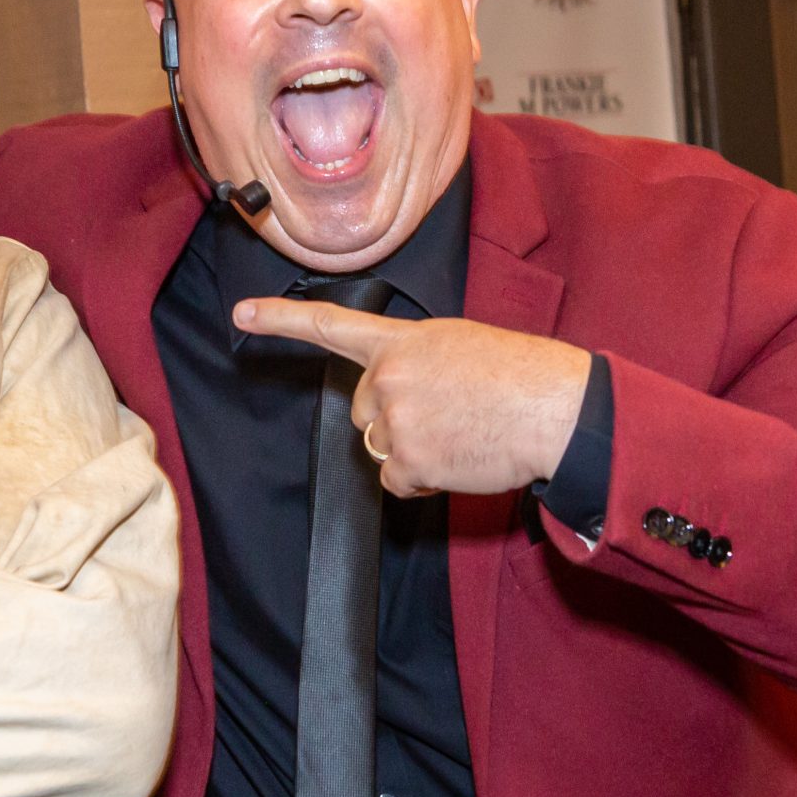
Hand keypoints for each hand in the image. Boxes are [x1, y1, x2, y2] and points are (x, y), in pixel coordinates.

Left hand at [232, 298, 591, 497]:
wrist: (555, 408)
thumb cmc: (520, 376)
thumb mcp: (459, 344)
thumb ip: (415, 361)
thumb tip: (397, 396)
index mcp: (402, 340)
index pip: (330, 326)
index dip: (280, 320)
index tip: (241, 314)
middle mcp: (388, 376)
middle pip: (363, 412)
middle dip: (396, 419)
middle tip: (449, 414)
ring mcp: (394, 418)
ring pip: (380, 448)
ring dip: (413, 451)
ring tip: (461, 433)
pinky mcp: (407, 459)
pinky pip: (396, 481)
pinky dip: (422, 481)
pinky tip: (458, 459)